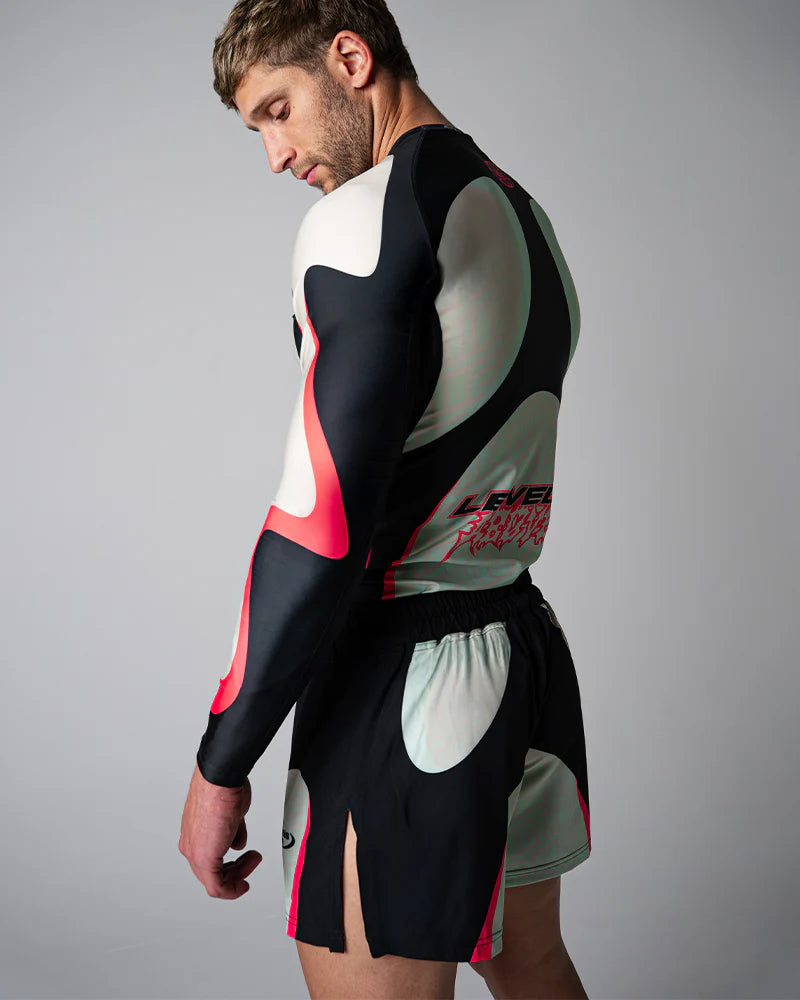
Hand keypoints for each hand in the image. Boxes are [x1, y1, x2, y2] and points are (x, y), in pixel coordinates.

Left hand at [178, 763, 262, 898]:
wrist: (220, 780)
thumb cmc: (224, 787)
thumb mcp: (233, 813)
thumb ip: (234, 830)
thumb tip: (237, 841)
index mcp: (194, 832)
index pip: (210, 856)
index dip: (229, 861)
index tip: (243, 859)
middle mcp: (190, 844)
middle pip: (211, 871)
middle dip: (235, 869)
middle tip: (251, 861)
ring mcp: (195, 852)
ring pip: (214, 879)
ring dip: (237, 875)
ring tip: (252, 863)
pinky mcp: (204, 859)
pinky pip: (217, 886)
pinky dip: (232, 890)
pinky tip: (243, 885)